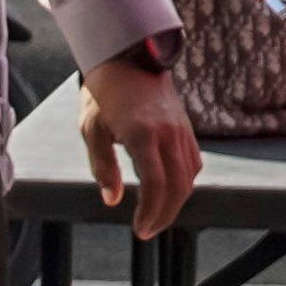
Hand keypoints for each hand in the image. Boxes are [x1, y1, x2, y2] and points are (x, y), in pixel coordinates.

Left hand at [82, 47, 200, 239]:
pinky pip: (193, 162)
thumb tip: (112, 198)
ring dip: (176, 202)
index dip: (151, 213)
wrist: (128, 55)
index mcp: (143, 134)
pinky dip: (185, 182)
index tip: (140, 229)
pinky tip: (170, 190)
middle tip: (148, 230)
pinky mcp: (186, 127)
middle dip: (165, 215)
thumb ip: (102, 166)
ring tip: (157, 215)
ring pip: (190, 177)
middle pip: (178, 187)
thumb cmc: (104, 93)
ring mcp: (181, 129)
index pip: (156, 185)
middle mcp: (168, 133)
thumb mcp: (91, 129)